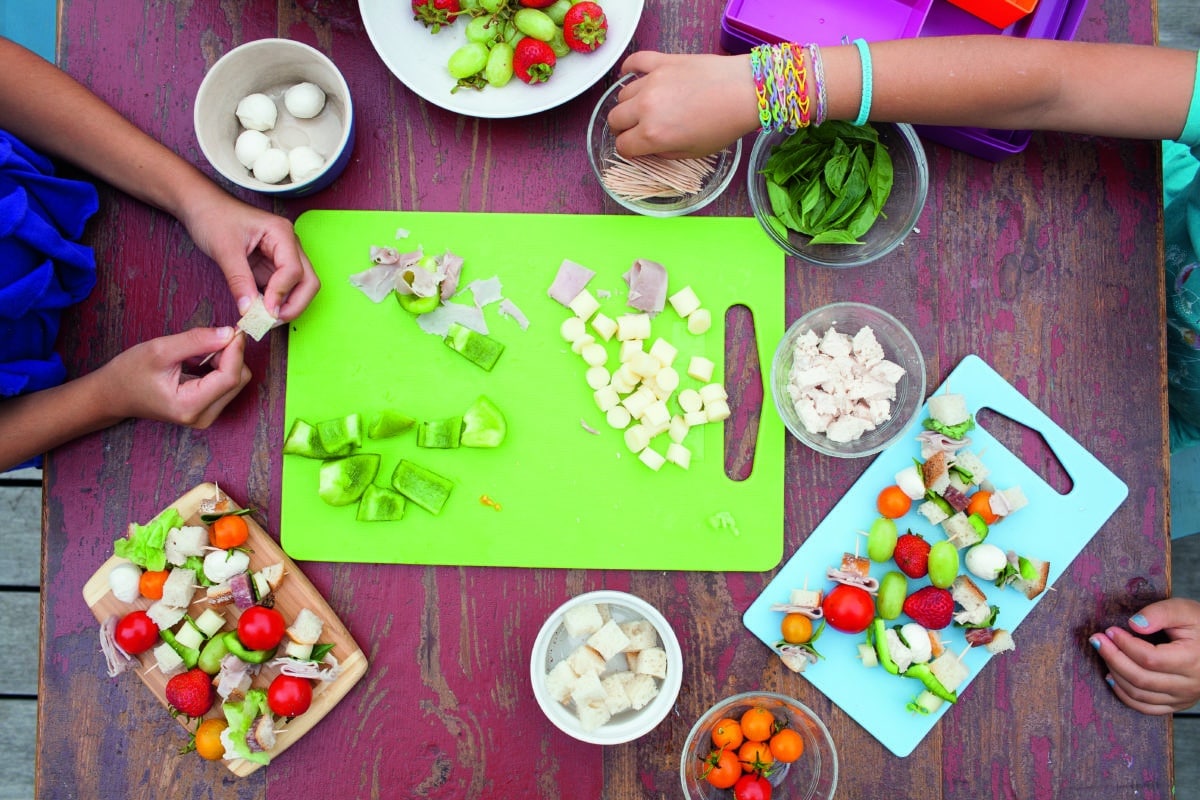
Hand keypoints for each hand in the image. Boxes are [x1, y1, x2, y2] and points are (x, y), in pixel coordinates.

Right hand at [99, 327, 250, 427]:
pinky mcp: (208, 410)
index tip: (233, 329)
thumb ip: (196, 341)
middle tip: (209, 338)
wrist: (114, 395)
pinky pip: (226, 384)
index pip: (230, 377)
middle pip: (238, 380)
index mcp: (189, 406)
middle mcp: (203, 416)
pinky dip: (218, 367)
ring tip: (195, 353)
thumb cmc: (130, 373)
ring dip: (224, 360)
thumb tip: (229, 333)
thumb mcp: (160, 349)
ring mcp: (206, 416)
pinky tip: (198, 362)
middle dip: (230, 355)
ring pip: (235, 381)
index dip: (235, 351)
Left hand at [182, 191, 319, 322]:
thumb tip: (249, 311)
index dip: (282, 294)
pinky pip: (281, 290)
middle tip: (271, 321)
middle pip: (308, 282)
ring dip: (285, 306)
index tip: (265, 313)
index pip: (294, 271)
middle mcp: (288, 245)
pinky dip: (273, 303)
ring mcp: (282, 257)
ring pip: (299, 288)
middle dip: (294, 304)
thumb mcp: (224, 249)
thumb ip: (239, 281)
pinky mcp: (271, 267)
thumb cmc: (213, 216)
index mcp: (281, 233)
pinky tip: (258, 310)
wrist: (200, 206)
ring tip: (262, 318)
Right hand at [607, 51, 759, 158]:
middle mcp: (646, 107)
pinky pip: (635, 62)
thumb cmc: (724, 125)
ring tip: (642, 107)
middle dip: (622, 128)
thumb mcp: (694, 153)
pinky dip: (628, 69)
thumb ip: (665, 152)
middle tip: (636, 129)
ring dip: (628, 104)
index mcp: (653, 135)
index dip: (628, 150)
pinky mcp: (662, 62)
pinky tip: (630, 75)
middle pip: (615, 119)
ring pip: (622, 95)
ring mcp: (652, 81)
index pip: (623, 146)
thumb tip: (650, 148)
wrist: (745, 91)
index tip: (636, 148)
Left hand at [1091, 597, 1199, 713]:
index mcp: (1193, 660)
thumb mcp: (1184, 610)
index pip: (1149, 658)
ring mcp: (1184, 697)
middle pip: (1141, 678)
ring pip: (1140, 694)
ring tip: (1103, 653)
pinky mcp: (1178, 703)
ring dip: (1115, 674)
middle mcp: (1190, 684)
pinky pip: (1147, 708)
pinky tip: (1112, 678)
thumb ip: (1159, 613)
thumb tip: (1133, 624)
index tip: (1109, 630)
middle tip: (1097, 640)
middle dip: (1113, 658)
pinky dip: (1125, 695)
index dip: (1125, 644)